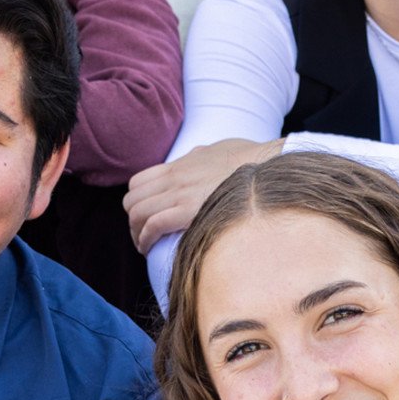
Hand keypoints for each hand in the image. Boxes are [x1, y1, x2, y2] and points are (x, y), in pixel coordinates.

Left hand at [124, 138, 282, 252]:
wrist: (267, 166)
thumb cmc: (250, 160)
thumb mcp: (217, 150)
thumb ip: (201, 157)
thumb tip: (199, 158)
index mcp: (178, 166)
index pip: (137, 183)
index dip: (137, 203)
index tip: (145, 219)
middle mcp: (173, 178)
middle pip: (131, 201)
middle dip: (133, 221)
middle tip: (144, 236)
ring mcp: (179, 193)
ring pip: (137, 214)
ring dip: (137, 234)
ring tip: (146, 246)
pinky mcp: (188, 210)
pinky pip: (152, 225)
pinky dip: (145, 239)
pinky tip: (149, 249)